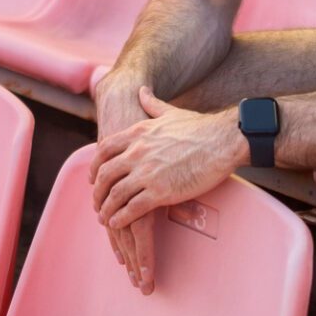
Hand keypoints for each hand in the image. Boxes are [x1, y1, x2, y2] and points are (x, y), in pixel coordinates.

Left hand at [92, 88, 246, 233]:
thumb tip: (142, 91)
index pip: (104, 150)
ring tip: (105, 218)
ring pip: (115, 194)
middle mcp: (137, 152)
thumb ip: (151, 103)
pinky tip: (117, 224)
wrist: (222, 140)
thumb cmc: (201, 127)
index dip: (94, 166)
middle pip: (104, 174)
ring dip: (106, 209)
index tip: (93, 178)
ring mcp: (147, 172)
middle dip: (97, 192)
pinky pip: (132, 209)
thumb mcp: (170, 112)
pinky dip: (121, 218)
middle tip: (97, 203)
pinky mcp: (161, 192)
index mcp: (137, 133)